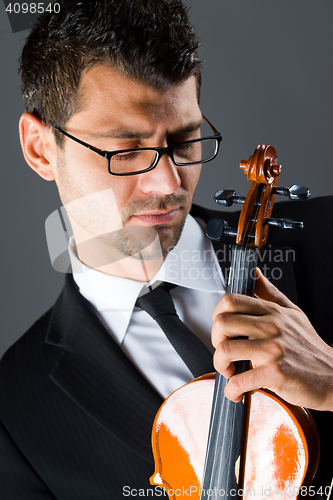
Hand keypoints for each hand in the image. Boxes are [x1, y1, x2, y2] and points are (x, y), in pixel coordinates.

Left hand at [212, 268, 332, 410]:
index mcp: (273, 311)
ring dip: (220, 365)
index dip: (217, 314)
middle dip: (215, 340)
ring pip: (225, 349)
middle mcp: (272, 327)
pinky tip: (236, 392)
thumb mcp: (293, 313)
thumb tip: (254, 273)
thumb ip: (270, 293)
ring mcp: (273, 350)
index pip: (231, 300)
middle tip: (224, 352)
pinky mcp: (275, 373)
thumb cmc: (309, 346)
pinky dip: (231, 390)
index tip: (222, 329)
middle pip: (222, 323)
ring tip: (229, 371)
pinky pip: (238, 380)